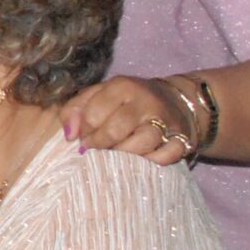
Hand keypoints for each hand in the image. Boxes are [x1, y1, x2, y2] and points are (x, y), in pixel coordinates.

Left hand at [63, 76, 197, 164]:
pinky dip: (150, 162)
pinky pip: (164, 157)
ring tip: (114, 155)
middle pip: (115, 129)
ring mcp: (166, 121)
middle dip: (99, 144)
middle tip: (93, 150)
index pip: (94, 113)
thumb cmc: (126, 101)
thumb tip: (69, 134)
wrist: (176, 100)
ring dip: (122, 155)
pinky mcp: (181, 139)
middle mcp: (145, 101)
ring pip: (141, 143)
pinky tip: (139, 160)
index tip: (81, 137)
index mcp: (123, 87)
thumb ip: (75, 109)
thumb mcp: (99, 94)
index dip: (83, 130)